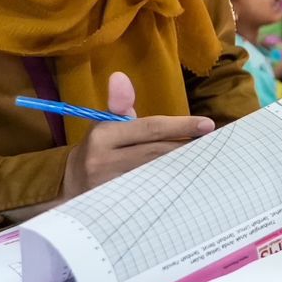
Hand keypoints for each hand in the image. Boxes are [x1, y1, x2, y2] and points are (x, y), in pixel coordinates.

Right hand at [60, 73, 214, 198]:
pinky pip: (149, 195)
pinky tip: (186, 182)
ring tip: (204, 160)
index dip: (181, 126)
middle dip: (187, 148)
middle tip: (212, 145)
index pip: (150, 128)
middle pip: (158, 152)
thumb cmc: (98, 149)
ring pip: (156, 175)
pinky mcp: (115, 205)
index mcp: (104, 135)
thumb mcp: (105, 124)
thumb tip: (120, 76)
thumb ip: (120, 103)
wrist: (69, 186)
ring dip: (182, 167)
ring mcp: (109, 186)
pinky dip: (169, 186)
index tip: (208, 125)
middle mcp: (104, 161)